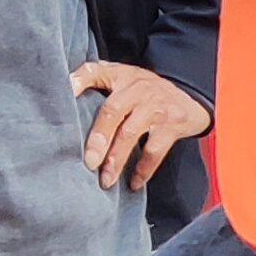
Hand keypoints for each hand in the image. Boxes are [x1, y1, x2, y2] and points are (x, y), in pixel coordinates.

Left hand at [73, 63, 209, 192]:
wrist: (190, 97)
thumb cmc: (146, 90)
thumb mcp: (123, 76)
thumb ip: (95, 78)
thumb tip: (66, 88)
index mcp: (121, 75)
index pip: (96, 72)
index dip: (79, 81)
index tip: (67, 93)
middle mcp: (138, 89)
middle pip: (113, 111)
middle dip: (98, 138)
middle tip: (88, 162)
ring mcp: (156, 107)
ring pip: (131, 134)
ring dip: (117, 159)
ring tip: (106, 180)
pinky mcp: (171, 125)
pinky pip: (154, 150)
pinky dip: (144, 168)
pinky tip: (134, 183)